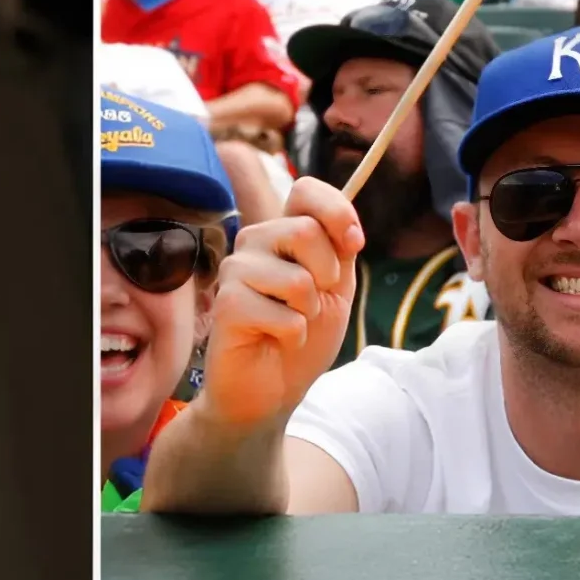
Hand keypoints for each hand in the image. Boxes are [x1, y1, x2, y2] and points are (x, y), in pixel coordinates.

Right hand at [184, 180, 363, 436]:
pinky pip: (282, 313)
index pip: (305, 190)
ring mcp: (236, 271)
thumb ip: (340, 250)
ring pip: (296, 276)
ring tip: (292, 323)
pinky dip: (292, 333)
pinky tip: (275, 339)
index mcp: (283, 232)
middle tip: (312, 303)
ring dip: (308, 310)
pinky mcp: (227, 304)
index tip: (353, 244)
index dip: (336, 211)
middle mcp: (255, 243)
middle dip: (327, 276)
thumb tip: (347, 228)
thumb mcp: (337, 287)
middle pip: (304, 231)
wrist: (272, 390)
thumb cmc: (303, 336)